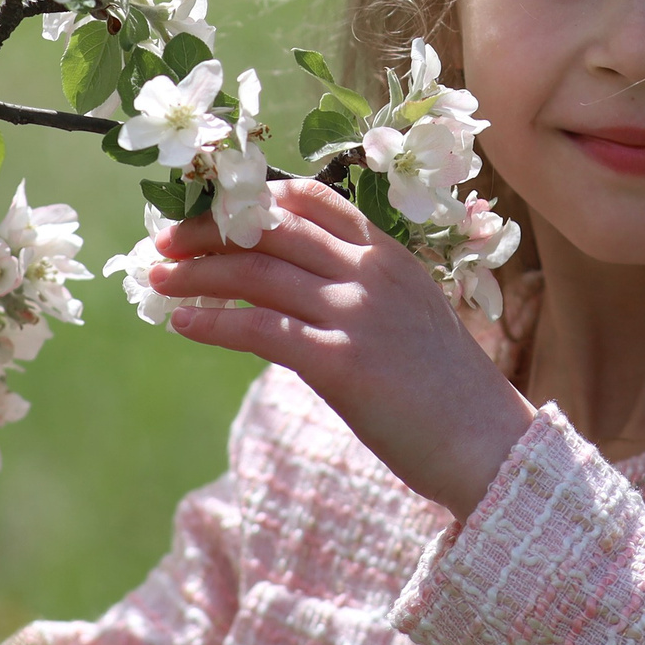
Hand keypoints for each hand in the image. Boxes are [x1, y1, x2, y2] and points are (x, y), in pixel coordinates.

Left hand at [152, 180, 535, 519]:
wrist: (487, 445)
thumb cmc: (445, 390)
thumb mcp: (408, 316)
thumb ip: (356, 289)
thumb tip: (282, 288)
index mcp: (389, 254)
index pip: (309, 198)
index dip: (250, 198)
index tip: (208, 209)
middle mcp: (371, 272)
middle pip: (270, 228)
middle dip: (208, 230)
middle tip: (163, 241)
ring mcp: (357, 314)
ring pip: (256, 273)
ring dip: (197, 274)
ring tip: (157, 280)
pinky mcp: (341, 363)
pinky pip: (259, 329)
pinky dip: (212, 323)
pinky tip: (181, 324)